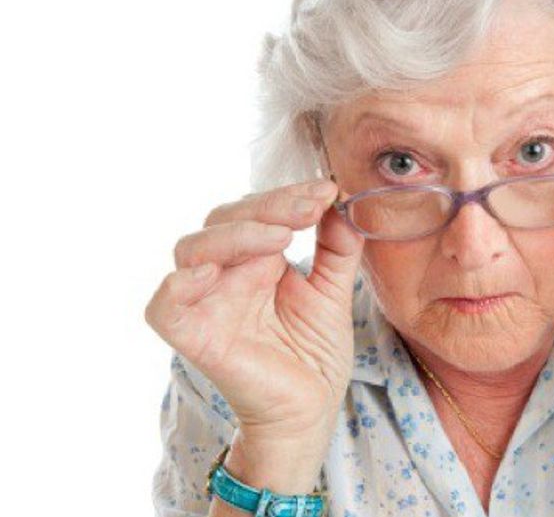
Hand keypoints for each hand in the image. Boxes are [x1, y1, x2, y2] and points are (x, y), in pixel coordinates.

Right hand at [144, 178, 364, 444]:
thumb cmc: (315, 355)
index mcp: (257, 260)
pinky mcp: (194, 338)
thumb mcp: (334, 291)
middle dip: (269, 206)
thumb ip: (338, 247)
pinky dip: (179, 285)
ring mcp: (207, 304)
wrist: (311, 411)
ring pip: (191, 249)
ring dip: (234, 235)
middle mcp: (227, 275)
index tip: (327, 191)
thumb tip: (342, 201)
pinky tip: (212, 273)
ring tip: (281, 237)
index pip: (257, 211)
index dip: (288, 196)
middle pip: (223, 220)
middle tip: (311, 206)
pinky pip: (164, 307)